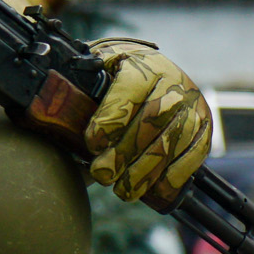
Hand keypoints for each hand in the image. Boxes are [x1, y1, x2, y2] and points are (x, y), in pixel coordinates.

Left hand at [81, 38, 210, 202]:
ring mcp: (192, 104)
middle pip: (151, 120)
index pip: (129, 90)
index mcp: (142, 62)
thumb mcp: (95, 72)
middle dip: (124, 153)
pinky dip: (174, 175)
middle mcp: (173, 80)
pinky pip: (194, 153)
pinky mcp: (204, 126)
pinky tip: (154, 190)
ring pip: (171, 140)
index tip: (91, 143)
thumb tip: (50, 110)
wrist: (149, 72)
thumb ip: (78, 88)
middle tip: (101, 173)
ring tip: (123, 190)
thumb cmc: (113, 78)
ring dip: (145, 171)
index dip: (110, 119)